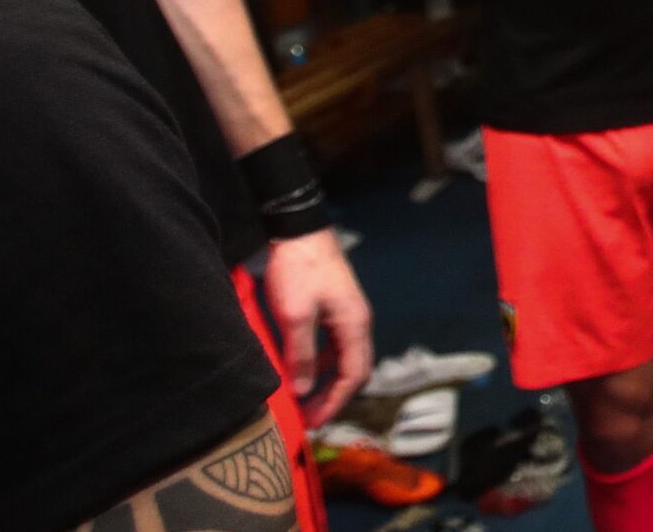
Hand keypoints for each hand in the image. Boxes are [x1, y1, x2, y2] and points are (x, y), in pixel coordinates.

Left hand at [263, 229, 374, 424]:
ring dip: (325, 380)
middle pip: (354, 369)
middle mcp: (357, 322)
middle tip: (308, 416)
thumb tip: (301, 391)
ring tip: (301, 397)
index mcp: (354, 325)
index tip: (314, 422)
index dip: (335, 402)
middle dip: (333, 396)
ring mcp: (347, 314)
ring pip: (344, 358)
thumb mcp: (294, 316)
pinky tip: (299, 368)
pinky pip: (333, 345)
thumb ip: (299, 354)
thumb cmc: (300, 271)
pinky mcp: (335, 308)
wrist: (300, 231)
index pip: (353, 375)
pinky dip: (320, 363)